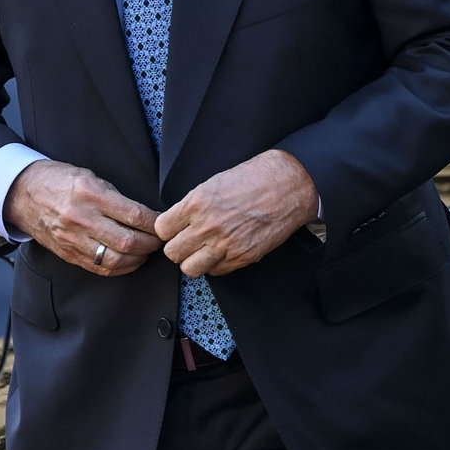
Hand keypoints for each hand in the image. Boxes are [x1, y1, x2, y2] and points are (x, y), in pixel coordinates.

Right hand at [3, 160, 161, 275]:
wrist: (22, 193)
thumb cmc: (57, 180)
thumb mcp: (88, 176)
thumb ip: (114, 196)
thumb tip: (143, 215)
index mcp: (89, 193)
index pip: (134, 215)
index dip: (155, 223)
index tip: (163, 223)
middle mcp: (81, 218)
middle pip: (128, 241)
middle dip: (151, 244)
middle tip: (160, 240)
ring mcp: (73, 239)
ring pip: (115, 259)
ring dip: (138, 259)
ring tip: (146, 251)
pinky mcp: (68, 253)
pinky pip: (100, 267)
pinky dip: (120, 268)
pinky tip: (129, 261)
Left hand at [154, 149, 317, 276]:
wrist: (288, 185)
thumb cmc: (253, 178)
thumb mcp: (213, 183)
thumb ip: (192, 205)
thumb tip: (176, 222)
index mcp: (196, 204)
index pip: (162, 230)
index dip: (168, 229)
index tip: (174, 228)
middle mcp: (208, 227)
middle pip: (172, 253)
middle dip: (178, 246)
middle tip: (188, 240)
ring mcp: (225, 245)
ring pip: (190, 269)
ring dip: (194, 260)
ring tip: (203, 249)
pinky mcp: (243, 257)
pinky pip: (216, 271)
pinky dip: (215, 264)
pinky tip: (222, 250)